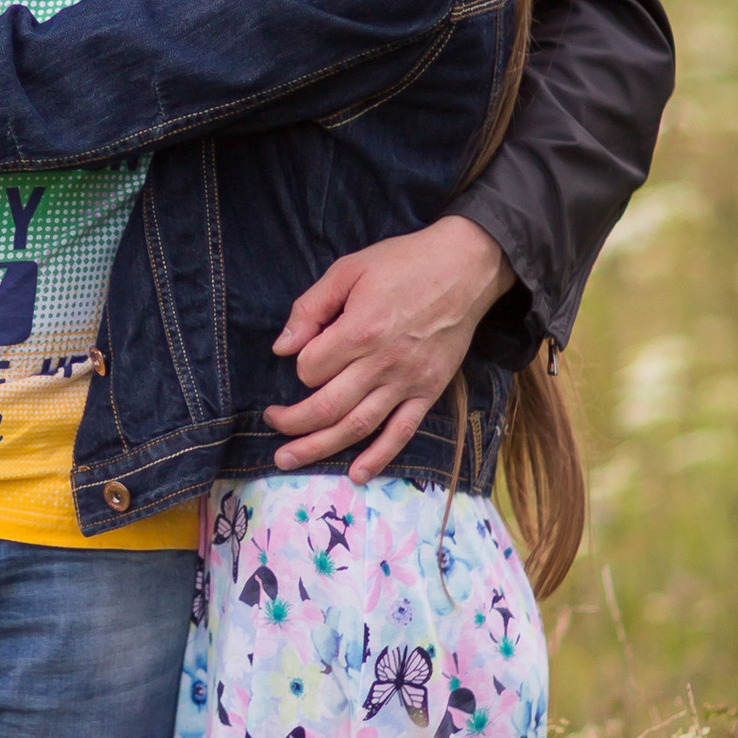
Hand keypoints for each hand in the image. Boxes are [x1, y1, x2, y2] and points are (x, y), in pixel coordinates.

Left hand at [263, 216, 510, 479]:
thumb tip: (282, 347)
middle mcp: (382, 363)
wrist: (466, 268)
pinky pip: (401, 432)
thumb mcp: (349, 269)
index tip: (304, 356)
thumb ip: (310, 307)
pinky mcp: (429, 391)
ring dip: (320, 447)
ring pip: (357, 426)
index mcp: (359, 331)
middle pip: (326, 406)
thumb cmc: (403, 263)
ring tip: (290, 459)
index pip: (310, 368)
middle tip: (272, 424)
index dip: (299, 366)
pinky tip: (356, 474)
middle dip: (292, 421)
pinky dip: (378, 457)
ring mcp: (407, 382)